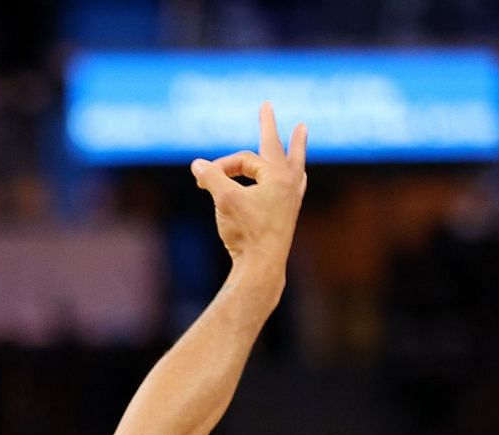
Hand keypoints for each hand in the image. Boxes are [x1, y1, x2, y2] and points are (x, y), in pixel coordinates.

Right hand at [190, 101, 306, 278]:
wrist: (262, 265)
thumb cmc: (245, 231)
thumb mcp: (224, 200)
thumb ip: (211, 177)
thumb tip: (197, 164)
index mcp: (277, 175)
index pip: (242, 161)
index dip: (220, 167)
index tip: (202, 180)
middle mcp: (289, 182)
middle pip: (276, 148)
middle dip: (268, 126)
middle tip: (266, 106)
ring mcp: (292, 197)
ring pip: (294, 163)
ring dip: (295, 146)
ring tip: (302, 131)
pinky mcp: (288, 212)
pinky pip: (296, 184)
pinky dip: (296, 174)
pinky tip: (300, 175)